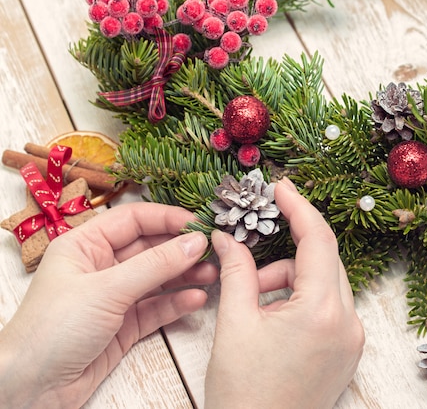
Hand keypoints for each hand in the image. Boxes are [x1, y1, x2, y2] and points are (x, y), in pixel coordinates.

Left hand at [0, 203, 216, 408]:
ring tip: (213, 274)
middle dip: (182, 249)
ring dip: (185, 275)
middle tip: (213, 250)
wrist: (32, 388)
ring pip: (158, 279)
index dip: (168, 219)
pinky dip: (177, 303)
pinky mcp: (125, 325)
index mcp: (85, 245)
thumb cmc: (52, 329)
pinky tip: (196, 299)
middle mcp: (101, 267)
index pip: (134, 220)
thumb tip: (194, 242)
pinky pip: (157, 307)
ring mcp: (114, 297)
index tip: (199, 224)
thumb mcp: (107, 289)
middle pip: (150, 248)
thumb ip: (155, 265)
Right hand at [205, 178, 364, 408]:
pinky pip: (329, 308)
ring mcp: (351, 340)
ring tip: (254, 298)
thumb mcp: (235, 323)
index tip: (281, 186)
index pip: (318, 240)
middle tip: (252, 251)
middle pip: (323, 261)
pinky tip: (272, 314)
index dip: (299, 206)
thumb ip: (236, 270)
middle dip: (286, 252)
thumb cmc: (243, 392)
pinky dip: (302, 299)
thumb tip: (228, 237)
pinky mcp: (346, 353)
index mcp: (322, 311)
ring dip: (291, 279)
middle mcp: (348, 323)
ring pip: (325, 284)